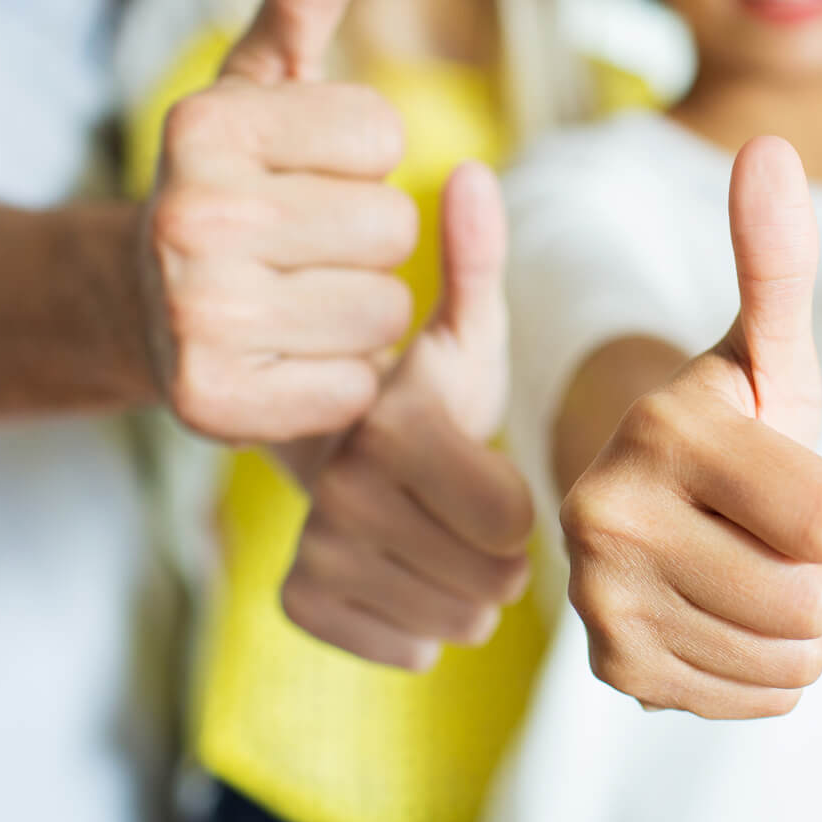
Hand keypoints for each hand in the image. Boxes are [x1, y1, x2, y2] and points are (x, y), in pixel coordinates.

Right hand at [141, 0, 419, 442]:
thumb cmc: (236, 178)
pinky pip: (352, 385)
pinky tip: (288, 359)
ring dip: (360, 312)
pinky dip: (338, 380)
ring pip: (382, 311)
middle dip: (369, 239)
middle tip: (306, 247)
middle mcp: (185, 216)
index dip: (363, 156)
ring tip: (297, 299)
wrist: (146, 304)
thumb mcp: (266, 79)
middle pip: (391, 226)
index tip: (309, 170)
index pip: (383, 132)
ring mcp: (191, 314)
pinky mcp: (208, 401)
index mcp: (203, 125)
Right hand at [281, 162, 535, 670]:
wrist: (332, 449)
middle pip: (487, 578)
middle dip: (500, 557)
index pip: (508, 520)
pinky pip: (404, 649)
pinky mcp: (299, 599)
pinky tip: (409, 578)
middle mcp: (342, 488)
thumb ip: (476, 263)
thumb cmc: (426, 393)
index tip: (499, 482)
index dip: (521, 511)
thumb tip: (473, 172)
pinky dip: (420, 629)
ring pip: (452, 621)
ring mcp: (316, 547)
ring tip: (444, 543)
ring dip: (465, 594)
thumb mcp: (460, 332)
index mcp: (393, 424)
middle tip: (471, 516)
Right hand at [560, 138, 821, 718]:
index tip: (781, 477)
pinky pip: (757, 698)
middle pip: (814, 600)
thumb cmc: (734, 421)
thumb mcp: (766, 347)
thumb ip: (776, 259)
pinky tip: (722, 614)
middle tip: (764, 531)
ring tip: (746, 567)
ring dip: (796, 625)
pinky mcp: (612, 668)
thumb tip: (771, 147)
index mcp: (663, 428)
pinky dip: (762, 670)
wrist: (656, 502)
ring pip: (791, 658)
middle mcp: (609, 514)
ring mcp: (600, 599)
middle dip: (818, 573)